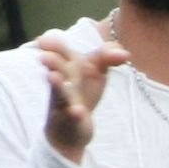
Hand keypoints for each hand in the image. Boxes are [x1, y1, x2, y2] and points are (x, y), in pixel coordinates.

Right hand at [36, 32, 127, 165]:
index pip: (58, 52)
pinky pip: (71, 117)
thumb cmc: (82, 92)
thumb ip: (107, 56)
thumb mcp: (96, 71)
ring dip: (56, 85)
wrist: (72, 127)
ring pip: (59, 92)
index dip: (53, 44)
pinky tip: (77, 112)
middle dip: (52, 61)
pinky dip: (74, 114)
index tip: (43, 40)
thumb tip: (125, 53)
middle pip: (56, 70)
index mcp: (66, 66)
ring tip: (53, 77)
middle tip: (44, 56)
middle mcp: (61, 82)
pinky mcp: (69, 121)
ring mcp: (63, 102)